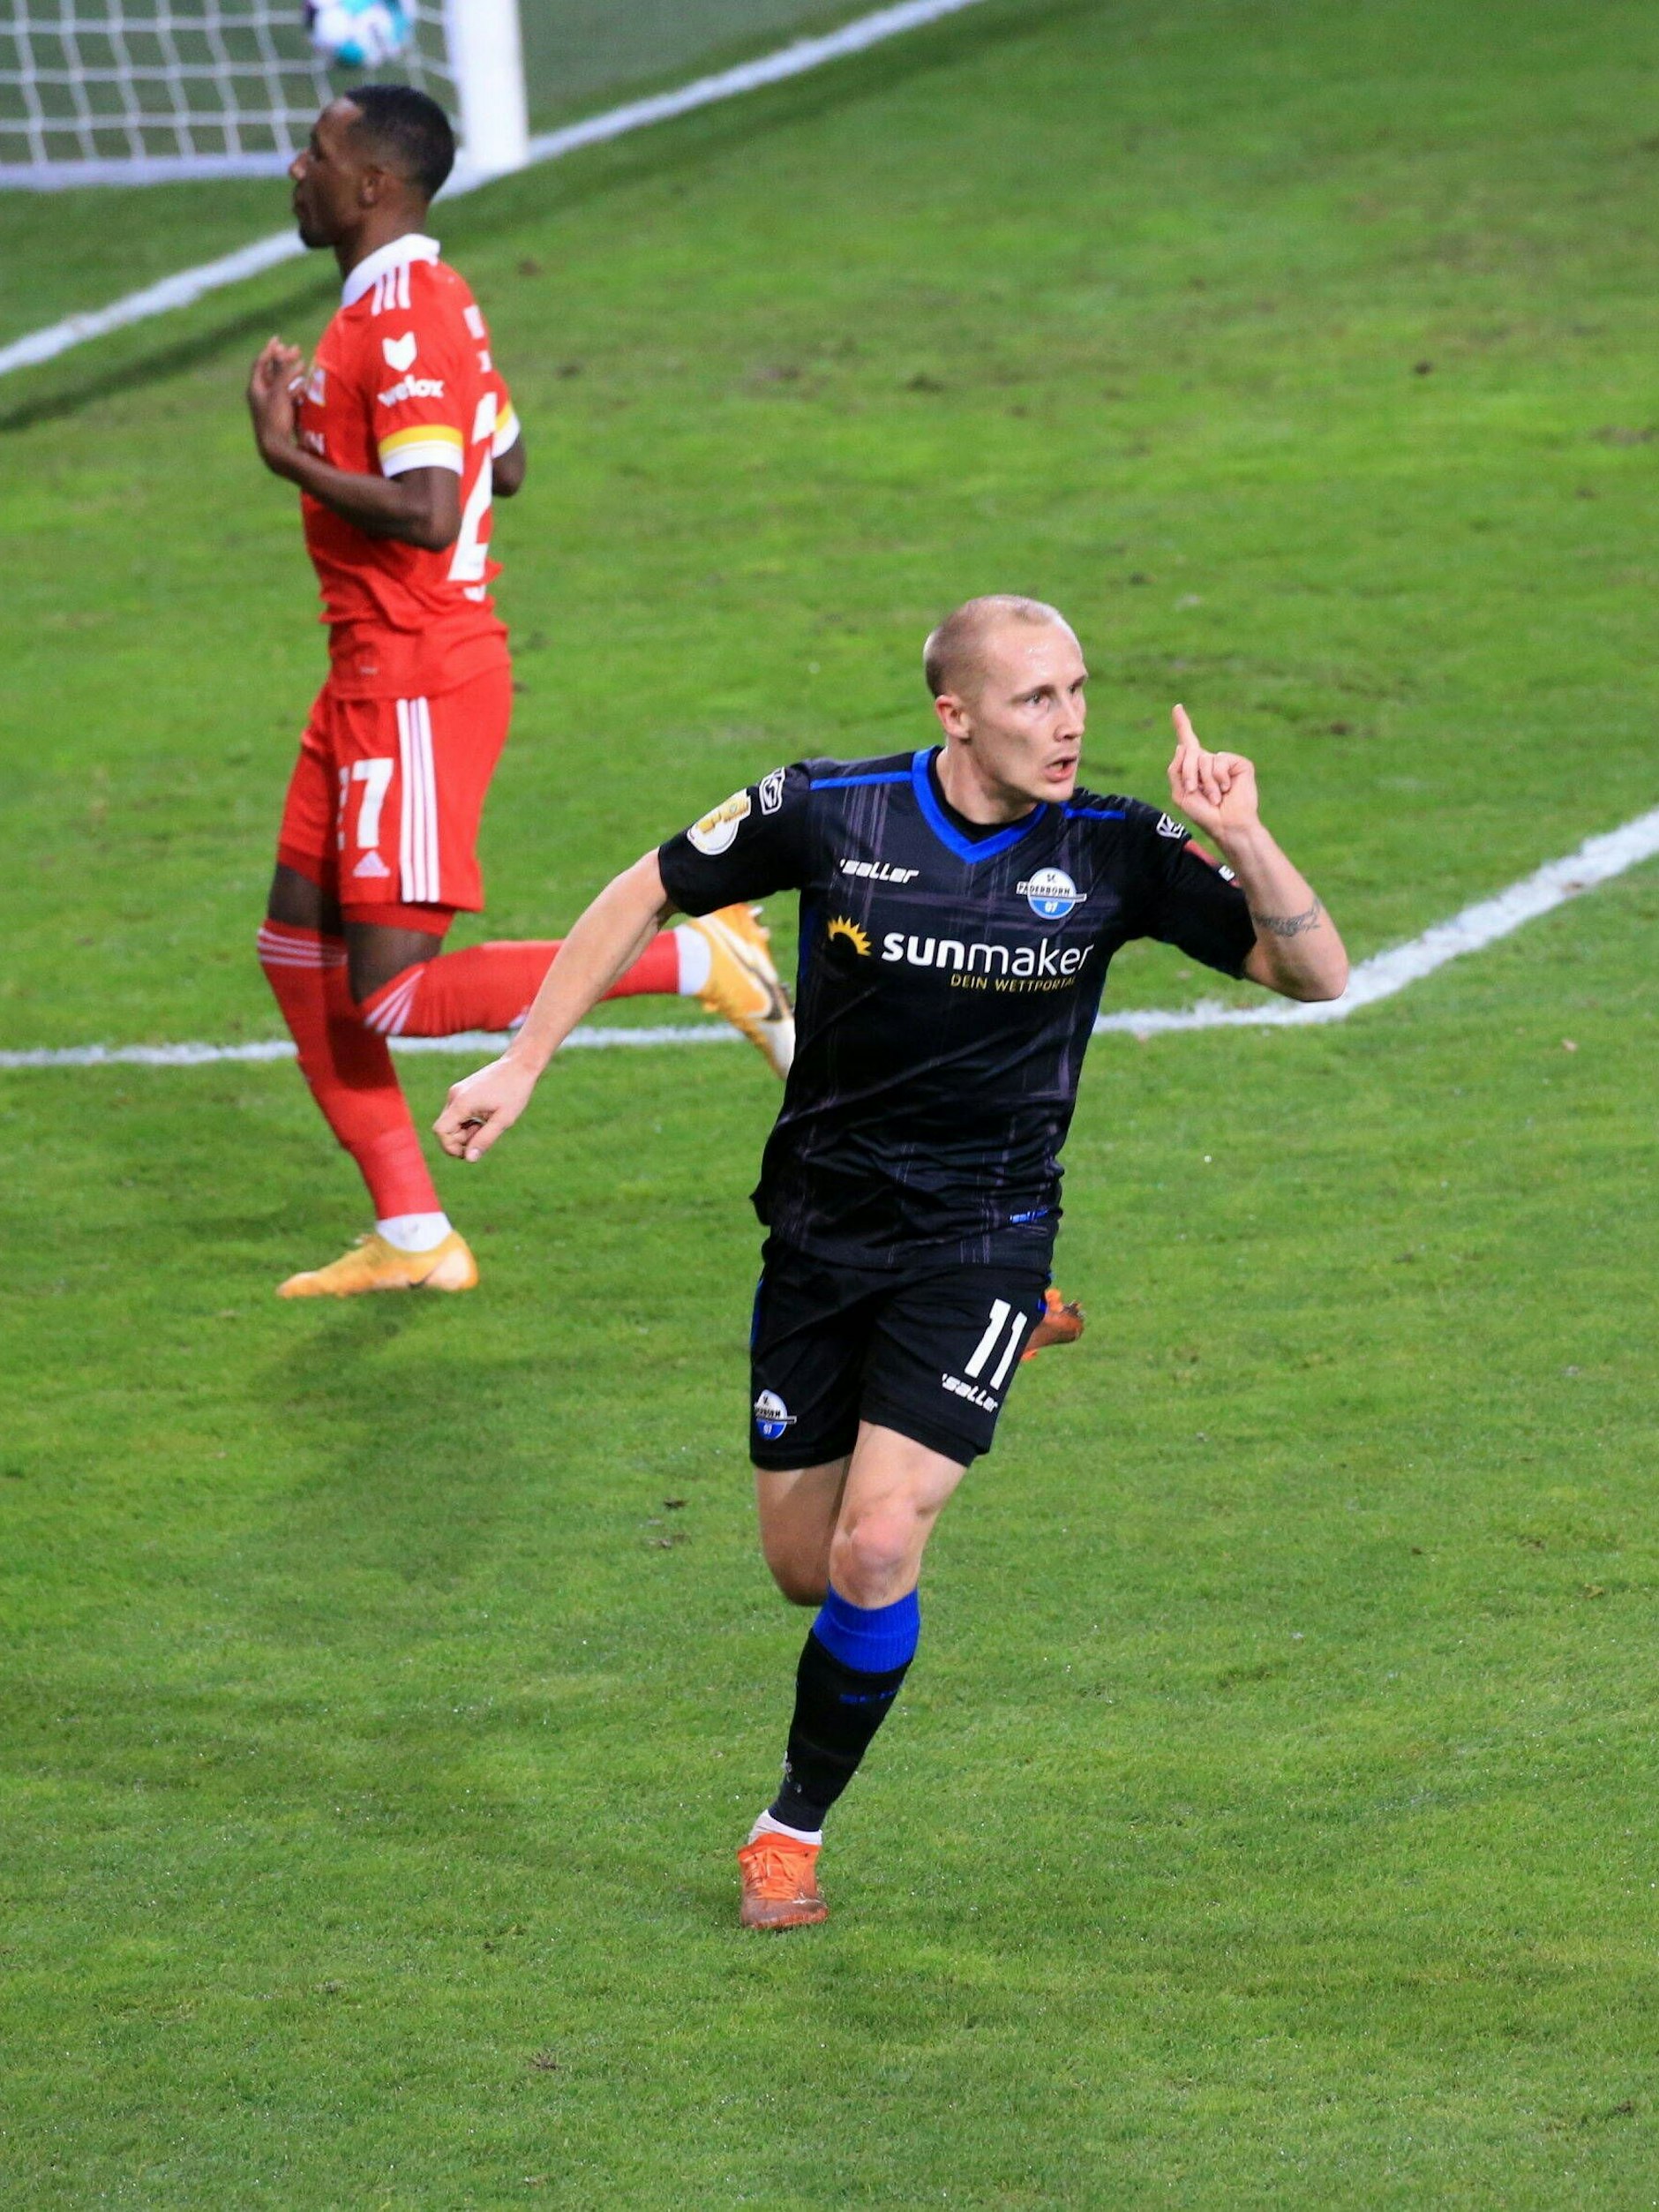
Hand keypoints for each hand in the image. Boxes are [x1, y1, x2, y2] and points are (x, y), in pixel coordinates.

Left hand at [247, 336, 305, 468]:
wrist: (276, 450)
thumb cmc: (275, 419)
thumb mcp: (279, 392)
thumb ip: (282, 371)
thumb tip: (283, 350)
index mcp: (255, 389)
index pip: (260, 363)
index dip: (269, 350)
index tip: (278, 339)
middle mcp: (260, 397)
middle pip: (271, 373)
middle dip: (282, 361)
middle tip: (294, 350)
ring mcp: (269, 407)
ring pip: (280, 385)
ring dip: (291, 375)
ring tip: (302, 367)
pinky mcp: (279, 417)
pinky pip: (286, 398)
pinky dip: (295, 390)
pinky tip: (304, 389)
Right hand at [434, 1055, 538, 1161]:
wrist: (519, 1065)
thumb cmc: (514, 1092)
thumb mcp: (503, 1120)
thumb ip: (485, 1139)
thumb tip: (469, 1159)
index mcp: (462, 1102)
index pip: (441, 1131)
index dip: (450, 1146)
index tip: (468, 1152)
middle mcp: (454, 1096)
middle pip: (445, 1128)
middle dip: (461, 1139)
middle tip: (484, 1135)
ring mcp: (457, 1092)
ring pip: (451, 1122)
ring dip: (465, 1131)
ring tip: (487, 1125)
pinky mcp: (462, 1091)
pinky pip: (457, 1113)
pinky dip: (467, 1122)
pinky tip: (485, 1118)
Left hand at [1167, 704, 1260, 843]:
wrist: (1226, 825)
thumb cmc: (1204, 814)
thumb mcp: (1181, 794)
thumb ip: (1176, 770)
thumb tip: (1182, 746)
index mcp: (1195, 769)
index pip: (1188, 744)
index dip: (1182, 725)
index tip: (1177, 707)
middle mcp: (1210, 761)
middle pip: (1190, 752)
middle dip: (1189, 773)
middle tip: (1196, 792)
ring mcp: (1225, 762)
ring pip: (1204, 758)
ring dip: (1206, 781)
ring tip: (1215, 797)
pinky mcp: (1240, 763)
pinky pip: (1220, 760)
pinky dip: (1219, 777)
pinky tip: (1226, 789)